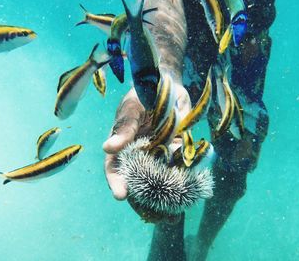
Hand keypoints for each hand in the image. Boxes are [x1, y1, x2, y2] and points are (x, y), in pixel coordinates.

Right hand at [103, 85, 190, 219]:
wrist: (169, 84)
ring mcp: (158, 153)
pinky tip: (191, 187)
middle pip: (138, 179)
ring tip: (173, 212)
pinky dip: (184, 176)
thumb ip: (124, 128)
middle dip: (144, 198)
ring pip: (159, 178)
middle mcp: (139, 152)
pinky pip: (180, 166)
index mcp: (123, 143)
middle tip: (154, 214)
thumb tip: (107, 148)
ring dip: (165, 194)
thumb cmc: (144, 92)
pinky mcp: (176, 150)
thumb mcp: (133, 107)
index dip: (116, 182)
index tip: (120, 195)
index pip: (115, 167)